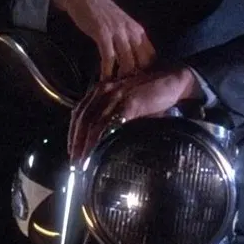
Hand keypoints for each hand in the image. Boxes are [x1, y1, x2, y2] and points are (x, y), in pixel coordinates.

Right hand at [52, 0, 155, 81]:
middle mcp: (132, 31)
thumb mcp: (121, 24)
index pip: (151, 56)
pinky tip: (103, 79)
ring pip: (128, 62)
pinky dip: (107, 71)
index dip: (147, 72)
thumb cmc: (101, 12)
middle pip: (142, 62)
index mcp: (138, 30)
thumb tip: (133, 60)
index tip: (139, 83)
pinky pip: (109, 57)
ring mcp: (118, 32)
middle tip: (127, 90)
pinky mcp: (102, 34)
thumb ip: (128, 39)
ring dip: (122, 78)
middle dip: (136, 78)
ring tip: (116, 88)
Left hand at [67, 65, 198, 163]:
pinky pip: (111, 122)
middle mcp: (103, 90)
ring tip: (84, 162)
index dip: (73, 133)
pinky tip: (99, 151)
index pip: (79, 113)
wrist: (171, 80)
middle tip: (75, 163)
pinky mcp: (130, 102)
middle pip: (82, 119)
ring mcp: (116, 95)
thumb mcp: (125, 102)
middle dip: (76, 143)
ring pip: (93, 122)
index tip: (72, 151)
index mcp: (99, 90)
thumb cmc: (148, 94)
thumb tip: (102, 140)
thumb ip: (113, 116)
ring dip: (86, 144)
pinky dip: (102, 138)